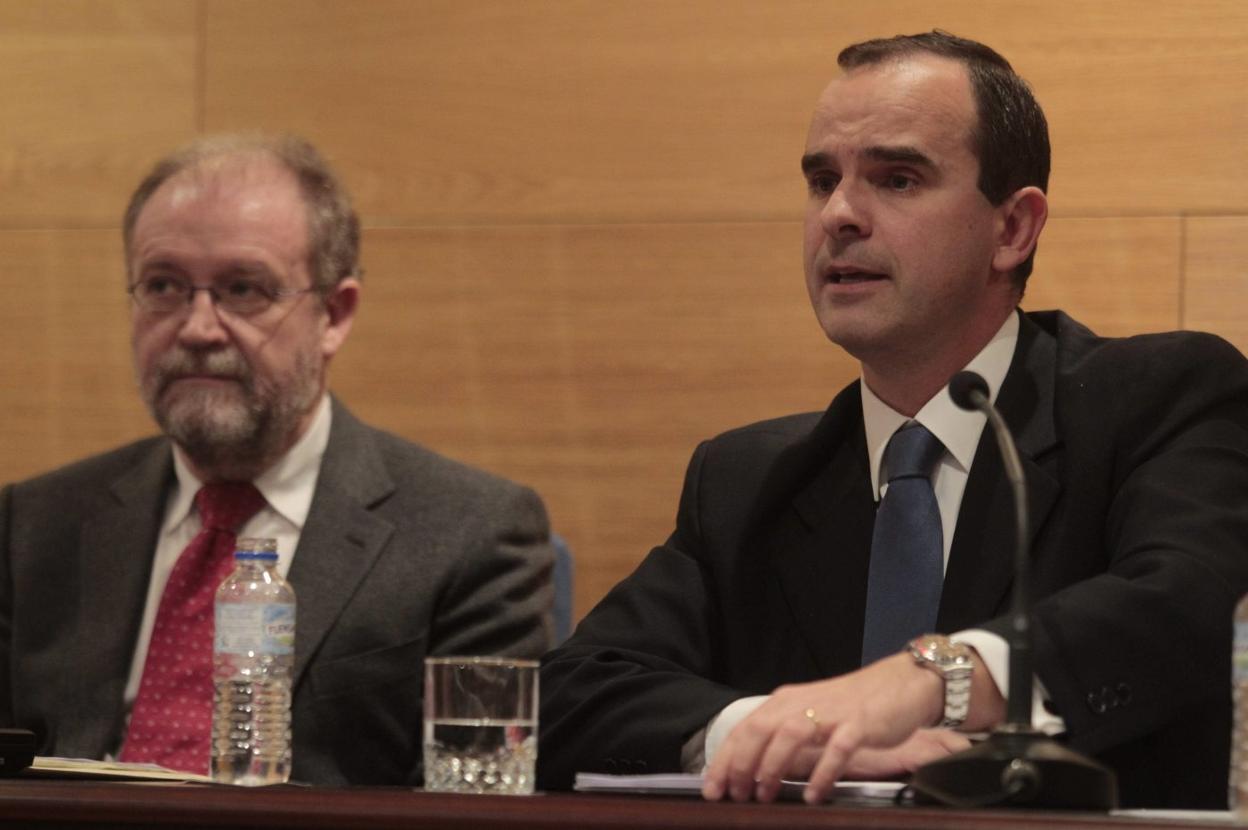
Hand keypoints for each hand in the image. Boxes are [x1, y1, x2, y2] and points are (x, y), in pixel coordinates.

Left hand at [701, 652, 945, 804]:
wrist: (902, 683)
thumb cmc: (853, 706)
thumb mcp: (811, 717)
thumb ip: (786, 739)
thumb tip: (756, 772)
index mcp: (786, 702)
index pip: (745, 729)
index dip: (725, 759)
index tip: (712, 788)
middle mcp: (802, 703)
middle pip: (759, 730)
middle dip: (741, 764)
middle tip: (735, 795)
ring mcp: (831, 713)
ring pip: (790, 734)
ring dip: (773, 766)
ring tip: (766, 795)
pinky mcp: (859, 724)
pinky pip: (836, 749)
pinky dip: (822, 772)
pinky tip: (814, 795)